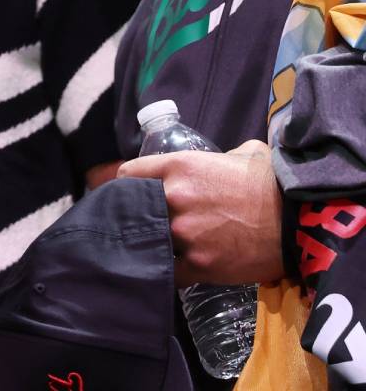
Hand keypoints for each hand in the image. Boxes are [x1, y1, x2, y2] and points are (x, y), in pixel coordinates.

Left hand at [118, 140, 284, 285]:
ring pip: (148, 243)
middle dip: (132, 217)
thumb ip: (215, 157)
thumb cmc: (274, 182)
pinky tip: (172, 271)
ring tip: (152, 249)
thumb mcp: (241, 154)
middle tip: (136, 224)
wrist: (302, 219)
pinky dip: (169, 272)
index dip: (124, 186)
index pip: (127, 175)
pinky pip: (169, 272)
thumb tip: (215, 162)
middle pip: (130, 211)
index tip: (126, 194)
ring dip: (151, 246)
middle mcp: (173, 199)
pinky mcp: (199, 265)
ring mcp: (184, 234)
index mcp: (178, 167)